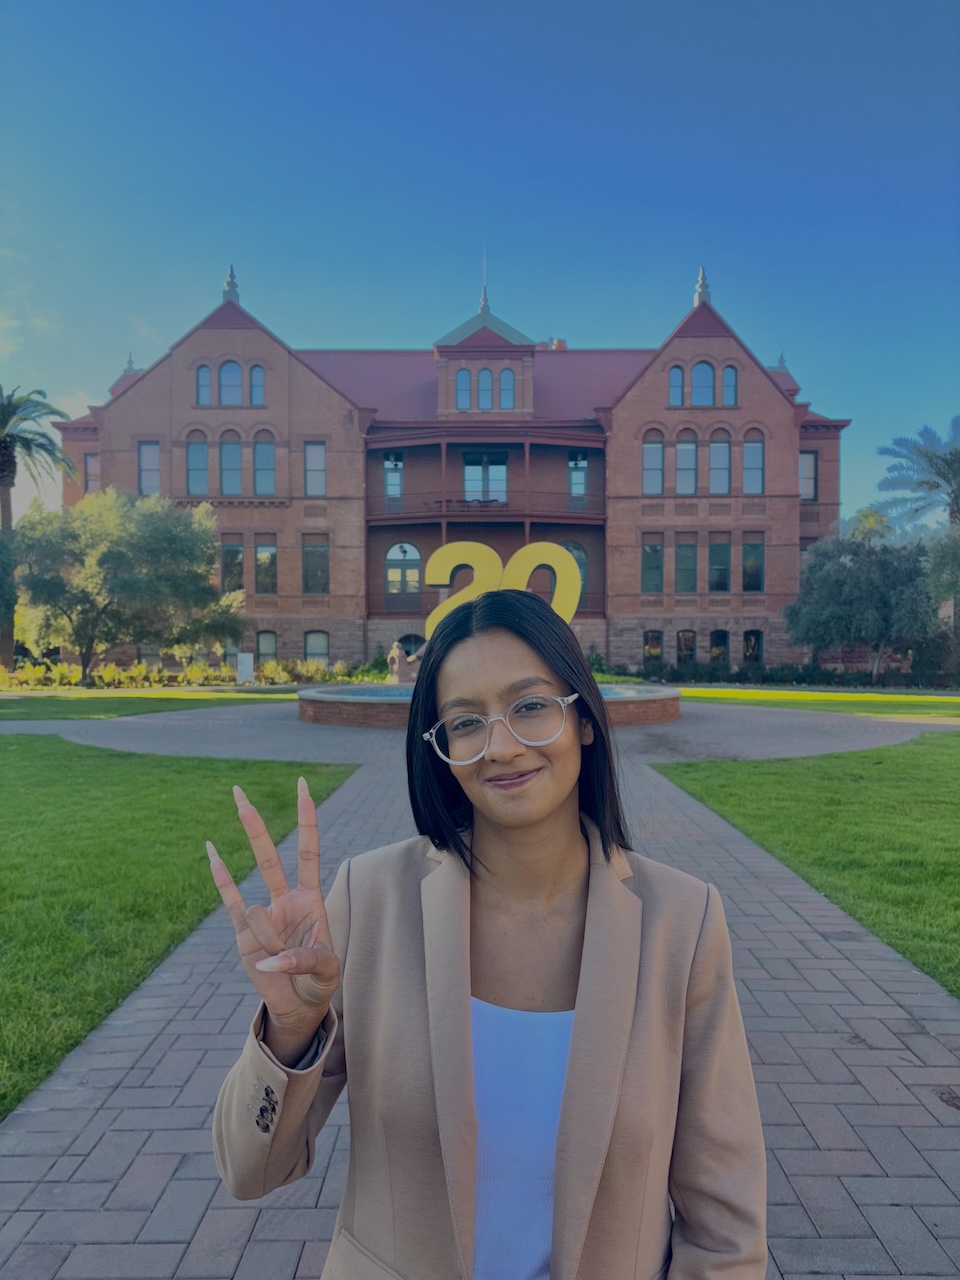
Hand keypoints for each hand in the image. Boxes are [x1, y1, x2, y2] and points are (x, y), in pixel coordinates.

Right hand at [207, 777, 340, 1031]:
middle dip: (254, 825)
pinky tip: (212, 850)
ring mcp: (263, 913)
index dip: (306, 820)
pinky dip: (221, 878)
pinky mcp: (242, 932)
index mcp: (311, 899)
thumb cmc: (319, 982)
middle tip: (239, 792)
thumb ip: (304, 960)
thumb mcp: (326, 970)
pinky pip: (231, 902)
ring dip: (268, 939)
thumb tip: (272, 959)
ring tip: (279, 964)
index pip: (308, 852)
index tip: (302, 788)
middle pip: (269, 854)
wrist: (298, 1004)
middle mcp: (285, 899)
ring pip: (254, 906)